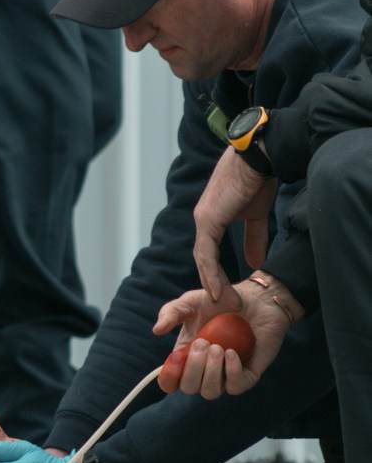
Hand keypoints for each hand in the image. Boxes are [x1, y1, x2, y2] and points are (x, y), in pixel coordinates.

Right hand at [154, 275, 298, 397]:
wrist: (255, 299)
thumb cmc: (221, 301)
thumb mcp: (191, 302)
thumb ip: (171, 312)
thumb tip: (157, 330)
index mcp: (186, 357)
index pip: (170, 382)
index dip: (168, 377)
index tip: (176, 357)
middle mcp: (204, 371)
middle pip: (189, 388)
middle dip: (193, 368)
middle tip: (203, 342)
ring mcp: (225, 376)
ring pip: (210, 392)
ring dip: (211, 372)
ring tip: (218, 348)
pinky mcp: (247, 376)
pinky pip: (235, 387)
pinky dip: (231, 372)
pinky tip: (232, 353)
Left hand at [193, 147, 276, 301]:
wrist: (259, 159)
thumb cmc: (258, 180)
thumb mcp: (255, 215)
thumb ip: (254, 239)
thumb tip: (256, 262)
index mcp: (211, 218)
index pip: (209, 253)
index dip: (217, 274)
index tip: (228, 293)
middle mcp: (203, 219)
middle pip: (203, 259)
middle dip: (215, 284)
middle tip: (228, 304)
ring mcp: (203, 219)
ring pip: (202, 259)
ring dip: (214, 283)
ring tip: (226, 302)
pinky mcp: (208, 219)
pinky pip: (206, 253)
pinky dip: (212, 272)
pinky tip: (219, 289)